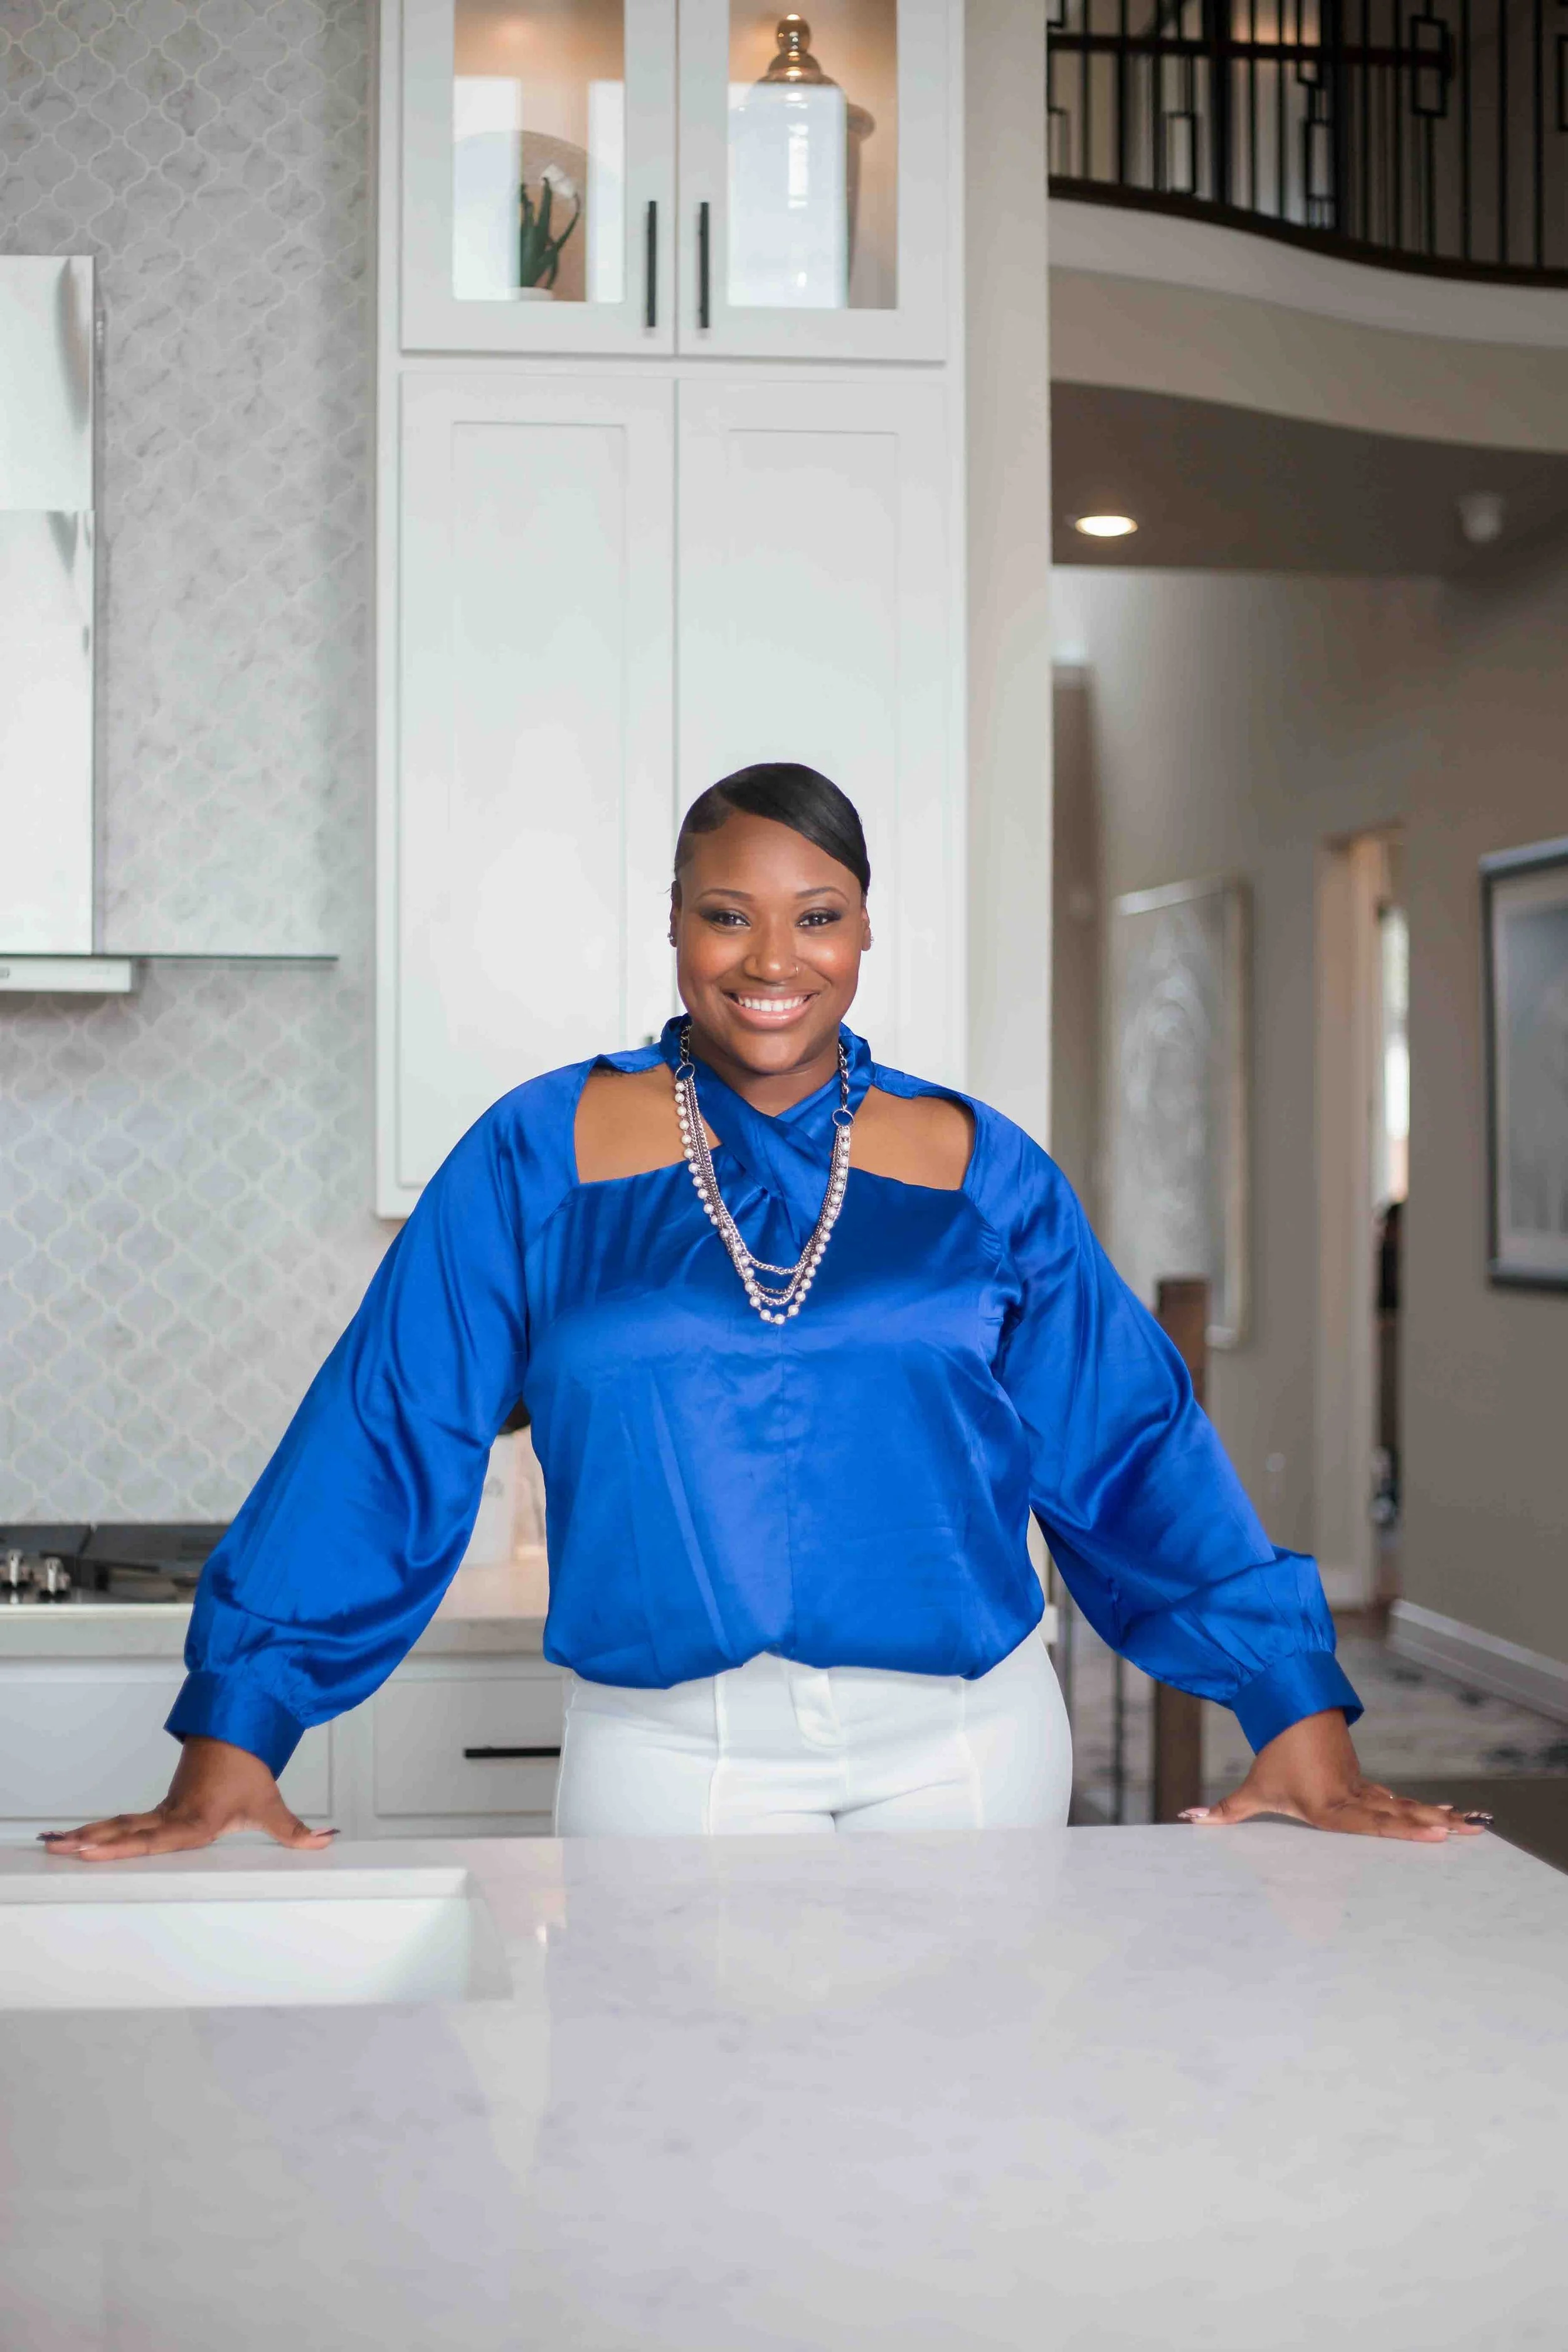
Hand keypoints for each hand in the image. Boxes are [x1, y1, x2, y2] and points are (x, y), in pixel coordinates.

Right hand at [38, 1736, 336, 1862]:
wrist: (237, 1732)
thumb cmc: (250, 1768)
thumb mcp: (271, 1803)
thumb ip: (295, 1831)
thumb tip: (326, 1840)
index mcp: (197, 1818)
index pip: (158, 1837)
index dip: (125, 1845)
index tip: (96, 1849)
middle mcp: (175, 1815)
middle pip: (129, 1831)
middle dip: (94, 1842)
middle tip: (62, 1849)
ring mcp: (164, 1811)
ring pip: (122, 1824)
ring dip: (90, 1835)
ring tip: (56, 1846)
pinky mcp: (161, 1809)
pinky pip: (126, 1822)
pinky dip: (100, 1830)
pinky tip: (76, 1839)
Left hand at [1180, 1708, 1489, 1841]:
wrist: (1292, 1710)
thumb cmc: (1273, 1755)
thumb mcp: (1253, 1788)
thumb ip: (1226, 1811)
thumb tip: (1189, 1817)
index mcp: (1328, 1806)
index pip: (1370, 1821)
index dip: (1403, 1829)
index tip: (1435, 1834)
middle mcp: (1352, 1798)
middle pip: (1397, 1814)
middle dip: (1432, 1825)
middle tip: (1465, 1834)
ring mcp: (1363, 1789)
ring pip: (1404, 1806)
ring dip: (1438, 1817)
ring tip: (1472, 1827)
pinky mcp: (1366, 1784)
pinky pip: (1400, 1800)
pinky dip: (1426, 1809)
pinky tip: (1451, 1818)